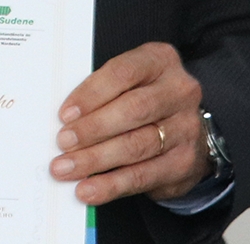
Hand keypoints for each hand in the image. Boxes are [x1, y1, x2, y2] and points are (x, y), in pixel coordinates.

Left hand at [50, 41, 208, 203]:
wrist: (185, 131)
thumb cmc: (145, 100)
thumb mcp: (129, 83)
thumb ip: (102, 93)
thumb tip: (65, 120)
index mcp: (160, 60)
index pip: (123, 73)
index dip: (91, 94)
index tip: (65, 114)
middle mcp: (179, 91)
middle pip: (133, 109)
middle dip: (93, 128)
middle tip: (63, 142)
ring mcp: (186, 127)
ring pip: (136, 145)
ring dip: (96, 159)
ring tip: (67, 168)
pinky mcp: (184, 162)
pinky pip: (143, 175)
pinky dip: (111, 184)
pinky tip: (90, 189)